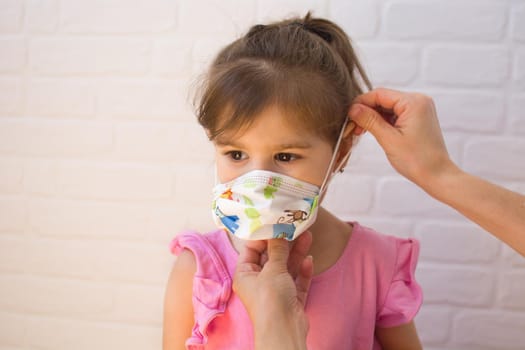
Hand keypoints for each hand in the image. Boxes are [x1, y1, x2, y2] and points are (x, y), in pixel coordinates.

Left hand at [233, 232, 313, 349]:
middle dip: (283, 243)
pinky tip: (309, 259)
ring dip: (296, 253)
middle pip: (271, 258)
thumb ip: (277, 249)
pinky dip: (303, 270)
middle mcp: (259, 282)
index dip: (262, 237)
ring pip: (286, 267)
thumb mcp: (273, 269)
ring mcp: (276, 291)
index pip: (251, 250)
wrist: (284, 330)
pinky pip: (297, 281)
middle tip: (293, 227)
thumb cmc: (270, 299)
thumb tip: (279, 232)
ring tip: (307, 235)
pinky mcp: (291, 299)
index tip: (274, 223)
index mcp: (245, 275)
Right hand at [349, 88, 455, 189]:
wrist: (437, 175)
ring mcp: (419, 109)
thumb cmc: (418, 160)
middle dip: (366, 111)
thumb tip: (353, 108)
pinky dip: (383, 121)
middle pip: (383, 99)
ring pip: (387, 107)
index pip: (380, 94)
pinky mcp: (417, 118)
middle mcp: (418, 101)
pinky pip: (395, 114)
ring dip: (373, 117)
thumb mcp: (389, 139)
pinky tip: (374, 131)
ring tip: (362, 131)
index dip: (361, 103)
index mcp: (414, 102)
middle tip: (353, 127)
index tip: (348, 115)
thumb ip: (370, 120)